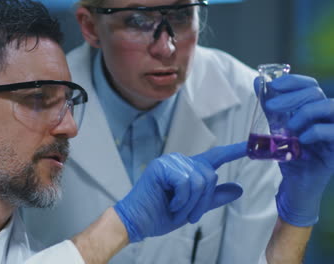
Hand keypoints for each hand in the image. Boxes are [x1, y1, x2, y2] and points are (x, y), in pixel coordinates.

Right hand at [114, 143, 246, 242]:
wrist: (138, 222)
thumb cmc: (160, 214)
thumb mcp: (194, 207)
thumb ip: (215, 197)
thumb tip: (238, 189)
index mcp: (188, 169)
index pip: (215, 157)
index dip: (234, 151)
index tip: (251, 146)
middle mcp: (180, 162)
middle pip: (210, 175)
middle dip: (202, 201)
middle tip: (188, 214)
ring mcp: (170, 162)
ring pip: (199, 180)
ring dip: (190, 204)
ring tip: (175, 209)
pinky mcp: (162, 167)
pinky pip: (186, 183)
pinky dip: (181, 200)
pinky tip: (169, 203)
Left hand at [255, 74, 333, 225]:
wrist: (295, 183)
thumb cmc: (289, 153)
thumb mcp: (276, 126)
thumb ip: (270, 106)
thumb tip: (258, 80)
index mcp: (313, 108)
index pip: (309, 85)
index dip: (292, 81)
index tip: (272, 85)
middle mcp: (327, 116)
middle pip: (316, 92)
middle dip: (290, 96)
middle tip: (271, 107)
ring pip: (330, 106)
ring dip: (305, 112)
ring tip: (289, 127)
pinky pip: (333, 131)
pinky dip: (316, 131)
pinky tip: (301, 140)